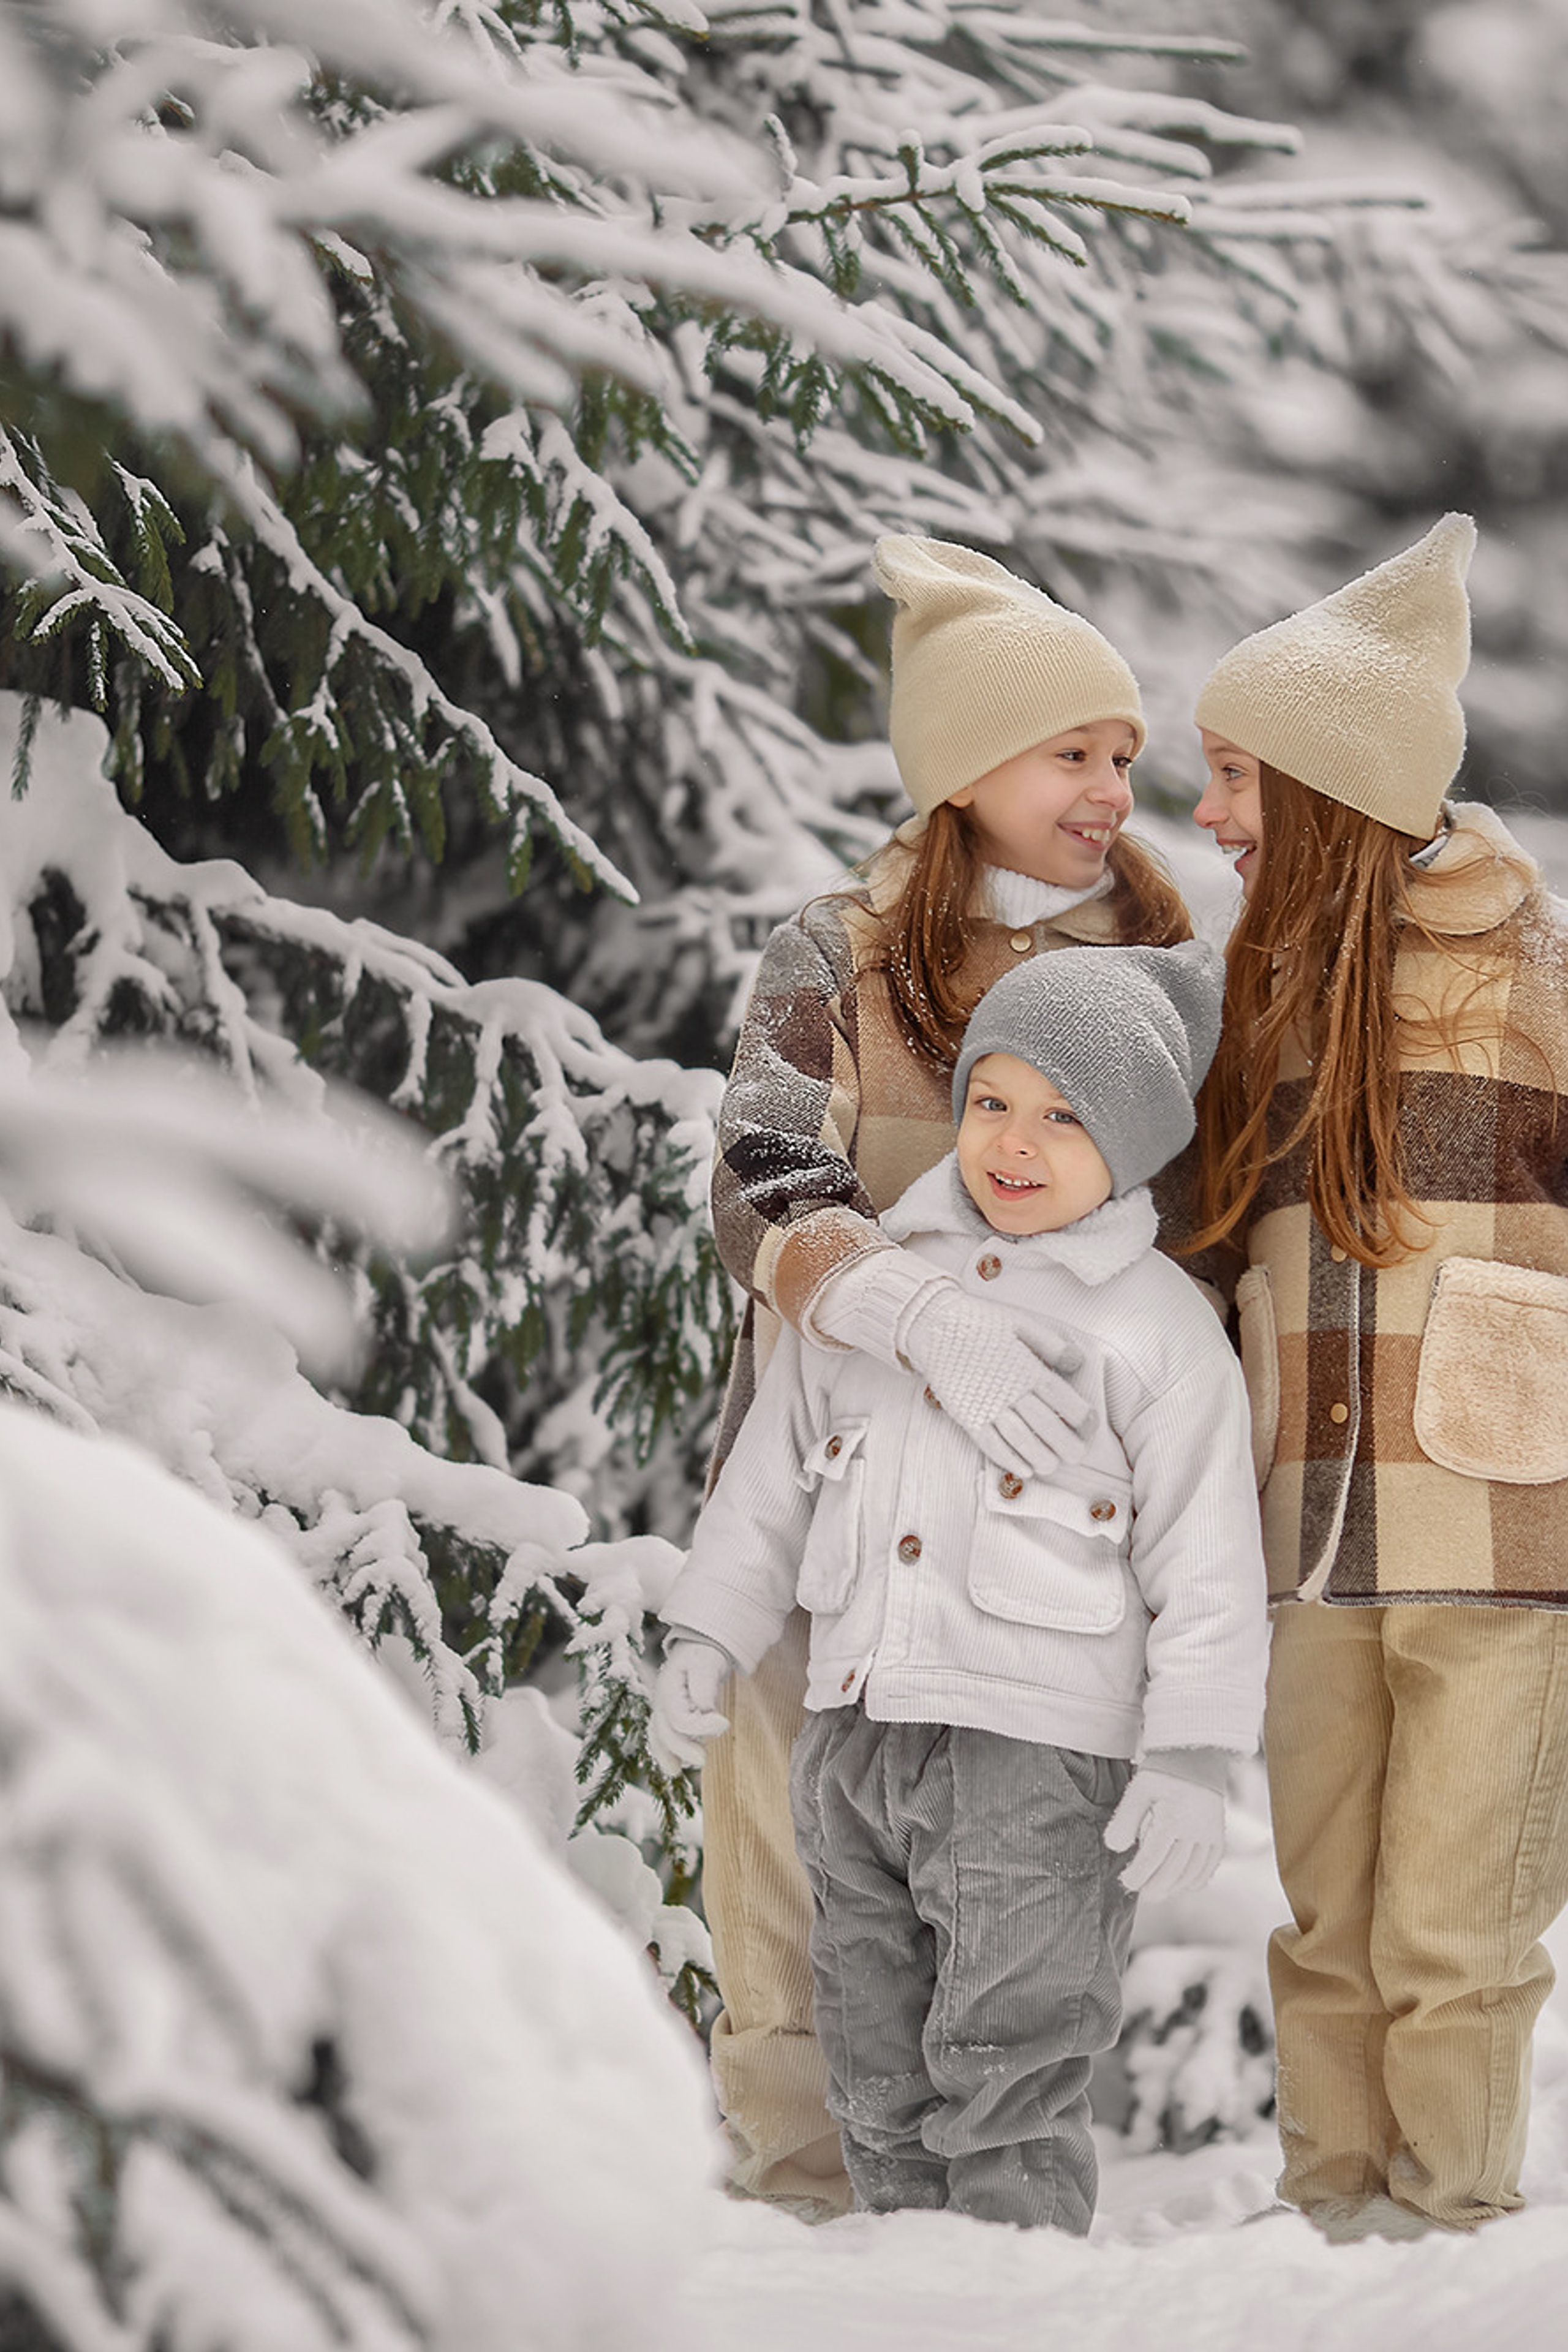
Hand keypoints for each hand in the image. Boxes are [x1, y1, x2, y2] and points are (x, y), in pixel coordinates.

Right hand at [649, 1638, 731, 1773]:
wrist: (698, 1645)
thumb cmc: (703, 1653)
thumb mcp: (706, 1664)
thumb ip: (704, 1688)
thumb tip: (705, 1711)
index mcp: (668, 1688)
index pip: (680, 1719)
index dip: (701, 1727)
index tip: (724, 1724)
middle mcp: (661, 1701)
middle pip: (665, 1733)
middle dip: (682, 1749)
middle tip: (703, 1759)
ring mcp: (663, 1708)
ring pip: (658, 1737)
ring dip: (668, 1754)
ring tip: (678, 1770)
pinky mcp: (670, 1715)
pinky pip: (662, 1736)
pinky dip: (667, 1751)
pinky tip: (677, 1763)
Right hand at [899, 1282, 1092, 1477]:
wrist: (934, 1325)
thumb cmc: (981, 1322)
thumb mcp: (1021, 1322)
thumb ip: (1052, 1344)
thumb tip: (1078, 1362)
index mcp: (1026, 1367)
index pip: (1061, 1398)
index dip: (1081, 1416)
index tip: (1090, 1426)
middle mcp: (1009, 1390)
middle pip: (1045, 1424)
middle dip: (1066, 1444)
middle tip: (1078, 1456)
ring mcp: (987, 1405)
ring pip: (1019, 1439)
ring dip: (1039, 1457)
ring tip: (1052, 1466)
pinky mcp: (967, 1415)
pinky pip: (990, 1443)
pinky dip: (1008, 1459)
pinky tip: (1023, 1469)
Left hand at [1104, 1767, 1225, 1899]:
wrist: (1197, 1755)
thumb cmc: (1164, 1771)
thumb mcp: (1138, 1790)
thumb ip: (1125, 1819)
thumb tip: (1115, 1847)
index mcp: (1172, 1819)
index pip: (1153, 1858)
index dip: (1138, 1875)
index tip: (1127, 1882)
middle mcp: (1195, 1831)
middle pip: (1173, 1871)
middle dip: (1155, 1887)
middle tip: (1142, 1893)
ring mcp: (1210, 1835)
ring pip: (1192, 1873)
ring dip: (1174, 1886)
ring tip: (1158, 1891)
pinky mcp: (1218, 1835)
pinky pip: (1209, 1867)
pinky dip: (1196, 1879)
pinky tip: (1183, 1883)